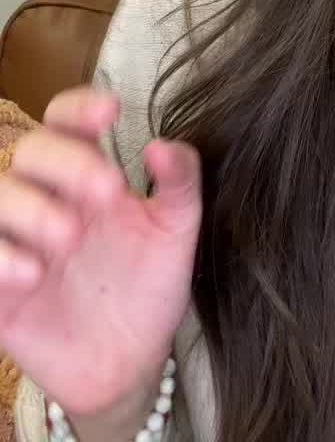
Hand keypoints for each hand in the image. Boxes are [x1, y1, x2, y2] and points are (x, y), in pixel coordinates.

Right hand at [0, 87, 201, 418]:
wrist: (129, 364)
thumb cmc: (148, 286)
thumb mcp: (175, 233)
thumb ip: (179, 183)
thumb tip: (163, 145)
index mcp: (87, 174)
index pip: (67, 120)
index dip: (80, 106)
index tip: (112, 110)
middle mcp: (47, 197)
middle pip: (33, 150)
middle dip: (67, 161)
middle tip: (107, 193)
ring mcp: (18, 239)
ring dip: (30, 207)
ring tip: (69, 237)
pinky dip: (0, 255)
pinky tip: (33, 273)